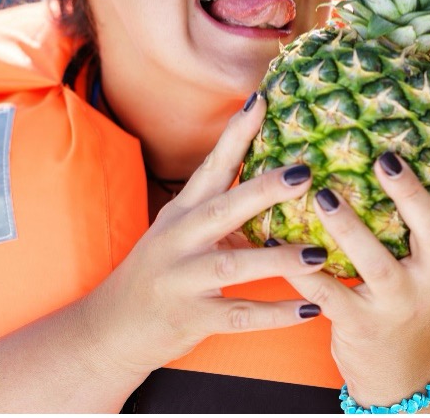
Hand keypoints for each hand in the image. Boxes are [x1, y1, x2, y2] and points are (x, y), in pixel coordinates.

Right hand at [80, 93, 328, 374]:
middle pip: (223, 208)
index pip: (211, 165)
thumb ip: (223, 206)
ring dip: (279, 259)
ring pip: (234, 265)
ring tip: (319, 252)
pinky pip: (239, 315)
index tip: (262, 100)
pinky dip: (275, 314)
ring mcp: (183, 279)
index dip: (236, 133)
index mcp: (183, 212)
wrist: (110, 330)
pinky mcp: (191, 318)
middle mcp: (180, 240)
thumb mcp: (183, 231)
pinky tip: (309, 310)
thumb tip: (280, 174)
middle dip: (264, 189)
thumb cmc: (162, 271)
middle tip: (305, 173)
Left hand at [284, 134, 429, 407]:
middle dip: (410, 193)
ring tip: (323, 194)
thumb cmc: (417, 300)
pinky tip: (279, 240)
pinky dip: (302, 269)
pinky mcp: (362, 325)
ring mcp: (399, 303)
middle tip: (384, 157)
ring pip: (378, 264)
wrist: (406, 374)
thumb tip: (413, 149)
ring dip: (349, 227)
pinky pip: (329, 293)